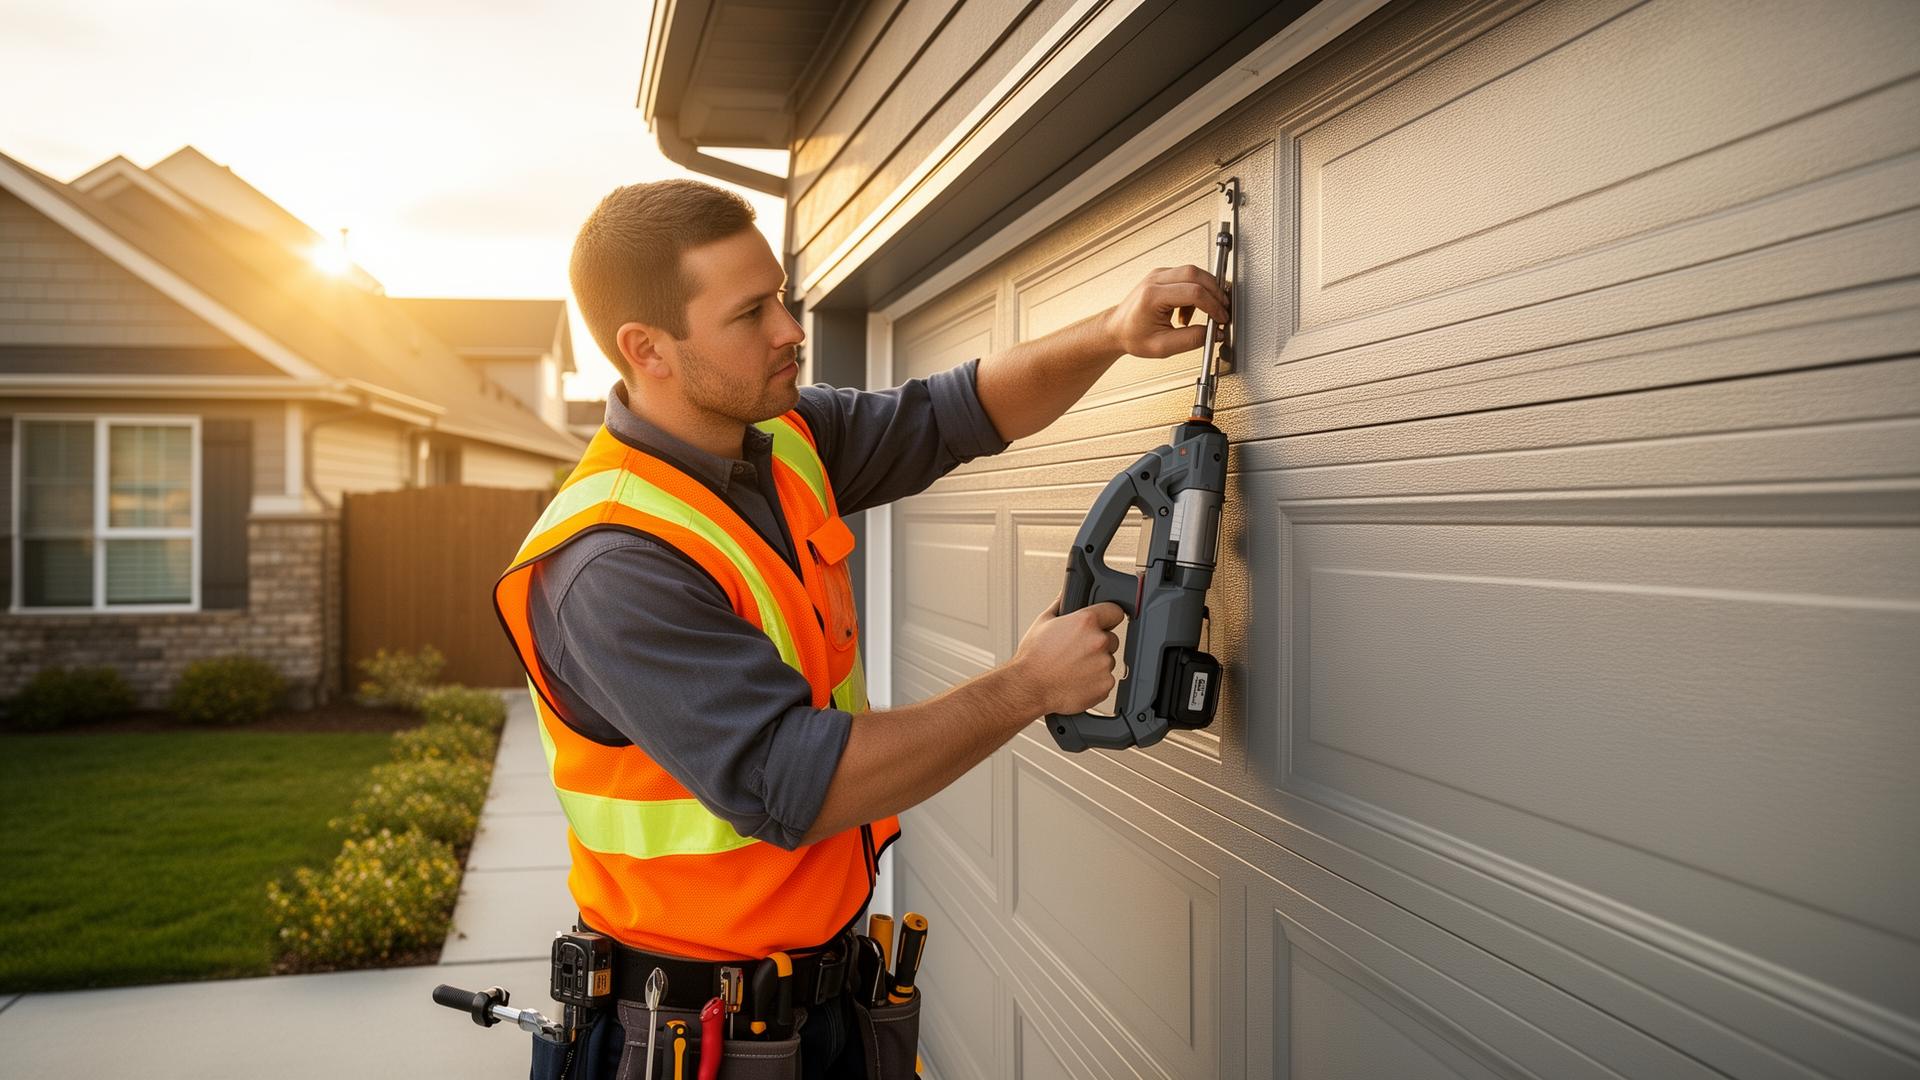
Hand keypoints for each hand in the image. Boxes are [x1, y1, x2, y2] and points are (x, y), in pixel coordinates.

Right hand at [1008, 594, 1124, 716]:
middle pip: (1111, 639)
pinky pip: (1106, 680)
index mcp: (1086, 622)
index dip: (1108, 616)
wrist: (1029, 688)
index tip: (1104, 622)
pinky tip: (1077, 679)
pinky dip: (1095, 681)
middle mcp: (1098, 641)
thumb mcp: (1043, 622)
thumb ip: (1060, 604)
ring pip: (1108, 661)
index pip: (1115, 611)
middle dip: (1098, 643)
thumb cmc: (1033, 658)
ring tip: (1073, 667)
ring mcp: (1103, 665)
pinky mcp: (1105, 684)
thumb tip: (1066, 593)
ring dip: (1096, 663)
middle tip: (1077, 650)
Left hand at [1102, 266, 1229, 358]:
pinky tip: (1190, 309)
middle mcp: (1155, 280)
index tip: (1220, 318)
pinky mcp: (1163, 275)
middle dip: (1215, 293)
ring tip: (1205, 313)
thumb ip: (1191, 340)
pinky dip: (1196, 290)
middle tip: (1222, 310)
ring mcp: (1159, 274)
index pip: (1193, 292)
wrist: (1117, 329)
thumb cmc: (1132, 336)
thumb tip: (1214, 333)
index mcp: (1153, 296)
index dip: (1213, 305)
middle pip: (1196, 275)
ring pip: (1194, 271)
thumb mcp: (1163, 346)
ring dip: (1206, 291)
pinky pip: (1187, 276)